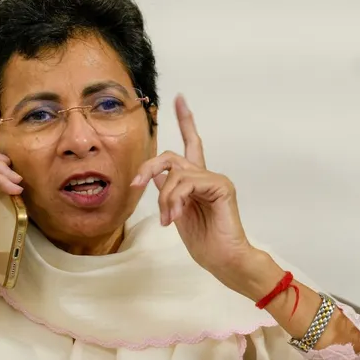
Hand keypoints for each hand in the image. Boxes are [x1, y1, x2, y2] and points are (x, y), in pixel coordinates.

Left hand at [131, 95, 253, 283]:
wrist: (224, 261)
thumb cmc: (205, 244)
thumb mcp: (177, 215)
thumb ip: (170, 193)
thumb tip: (156, 178)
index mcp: (198, 181)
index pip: (192, 144)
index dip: (185, 121)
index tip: (179, 99)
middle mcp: (208, 175)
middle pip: (171, 157)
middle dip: (148, 168)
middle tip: (135, 184)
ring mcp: (215, 179)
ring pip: (175, 174)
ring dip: (165, 199)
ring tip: (168, 219)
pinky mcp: (221, 186)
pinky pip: (187, 183)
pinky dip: (175, 200)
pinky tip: (176, 217)